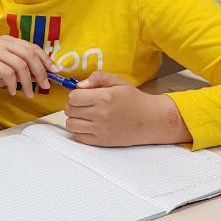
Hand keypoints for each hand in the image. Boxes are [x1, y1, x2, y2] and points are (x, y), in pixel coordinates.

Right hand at [0, 36, 57, 97]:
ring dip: (28, 82)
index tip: (54, 72)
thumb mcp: (8, 71)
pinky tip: (12, 91)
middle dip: (40, 71)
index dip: (46, 59)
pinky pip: (7, 73)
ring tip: (29, 93)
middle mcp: (3, 43)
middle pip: (29, 54)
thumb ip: (23, 70)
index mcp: (9, 41)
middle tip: (45, 85)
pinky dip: (13, 84)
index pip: (33, 47)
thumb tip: (42, 75)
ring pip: (21, 65)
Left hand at [64, 71, 191, 146]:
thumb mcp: (119, 82)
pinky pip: (78, 137)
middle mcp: (100, 114)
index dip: (76, 95)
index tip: (82, 96)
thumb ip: (99, 78)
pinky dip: (79, 132)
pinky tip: (89, 126)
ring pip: (71, 125)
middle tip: (84, 105)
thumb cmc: (135, 100)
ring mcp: (100, 130)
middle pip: (70, 110)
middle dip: (74, 106)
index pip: (73, 97)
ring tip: (84, 116)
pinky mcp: (101, 141)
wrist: (151, 120)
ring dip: (74, 119)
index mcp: (104, 98)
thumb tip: (80, 84)